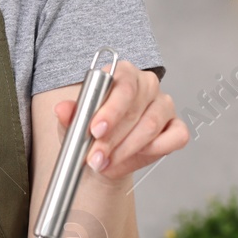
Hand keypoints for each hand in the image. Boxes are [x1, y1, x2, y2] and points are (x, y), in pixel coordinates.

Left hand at [53, 61, 187, 183]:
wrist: (103, 155)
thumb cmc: (91, 131)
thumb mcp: (74, 122)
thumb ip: (69, 114)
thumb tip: (62, 109)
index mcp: (123, 74)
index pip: (123, 84)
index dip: (110, 109)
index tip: (95, 130)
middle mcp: (147, 85)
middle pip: (135, 108)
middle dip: (113, 137)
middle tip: (96, 156)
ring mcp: (164, 105)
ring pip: (151, 125)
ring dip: (126, 149)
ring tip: (106, 162)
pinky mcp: (176, 127)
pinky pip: (175, 138)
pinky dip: (154, 151)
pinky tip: (133, 157)